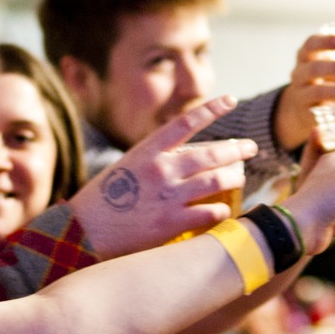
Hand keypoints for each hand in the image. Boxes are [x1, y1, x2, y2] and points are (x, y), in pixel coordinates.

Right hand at [70, 98, 253, 255]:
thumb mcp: (126, 168)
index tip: (231, 100)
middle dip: (238, 149)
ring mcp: (168, 196)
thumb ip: (155, 160)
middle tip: (251, 147)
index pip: (187, 122)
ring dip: (235, 177)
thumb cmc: (103, 201)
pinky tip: (224, 210)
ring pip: (218, 180)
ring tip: (240, 176)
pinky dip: (222, 210)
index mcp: (147, 150)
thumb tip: (186, 157)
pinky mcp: (172, 223)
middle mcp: (161, 169)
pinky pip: (211, 212)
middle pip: (212, 153)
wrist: (83, 233)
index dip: (213, 109)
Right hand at [273, 32, 334, 150]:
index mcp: (309, 56)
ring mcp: (301, 95)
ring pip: (315, 91)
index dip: (325, 41)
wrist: (303, 107)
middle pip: (313, 68)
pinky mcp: (307, 115)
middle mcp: (300, 74)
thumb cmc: (332, 79)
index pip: (311, 44)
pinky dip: (333, 112)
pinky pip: (317, 114)